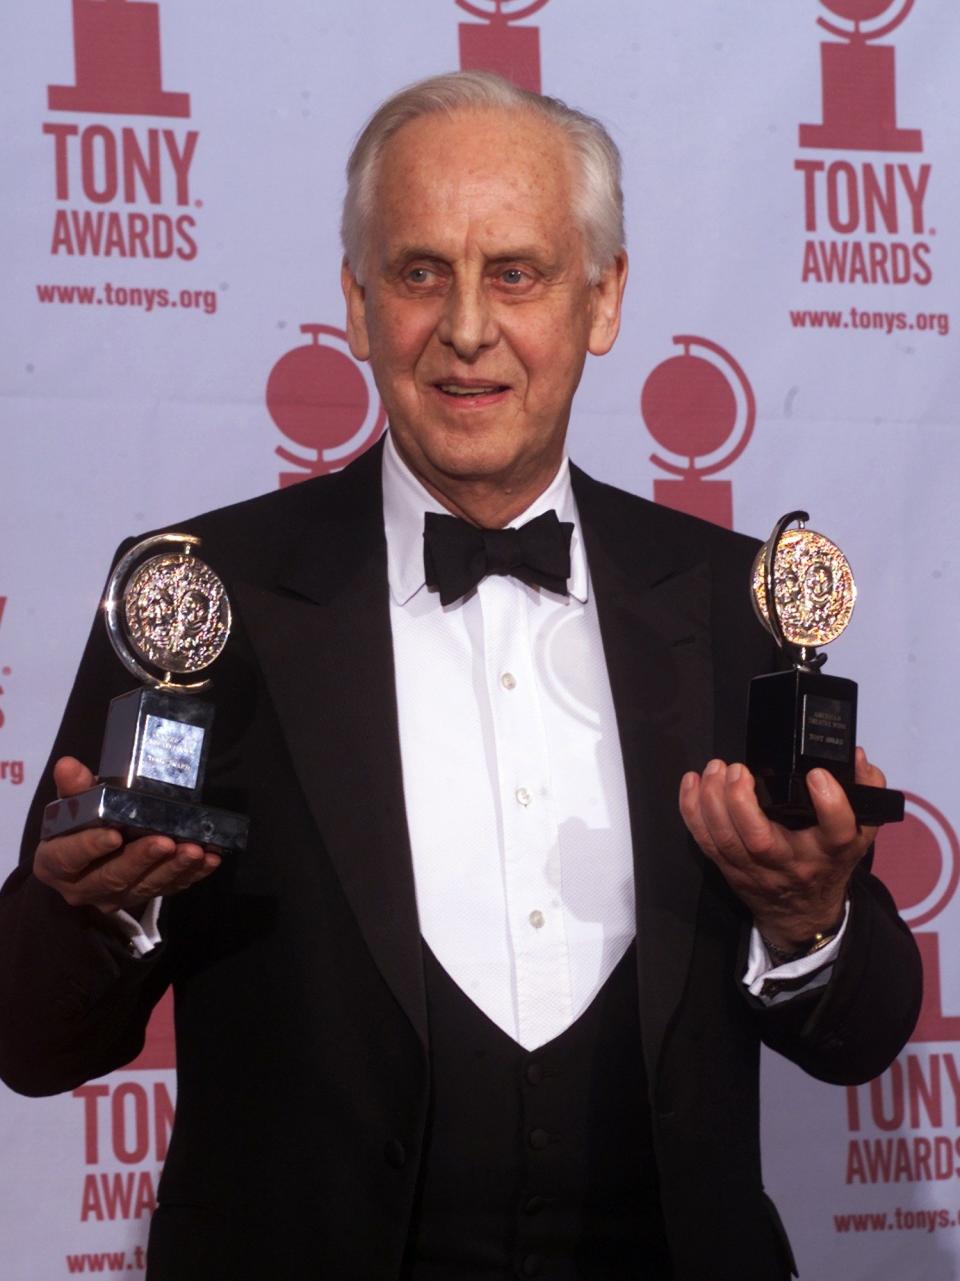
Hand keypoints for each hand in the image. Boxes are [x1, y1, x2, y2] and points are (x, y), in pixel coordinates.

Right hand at [33, 756, 220, 915]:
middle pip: (113, 877)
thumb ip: (75, 788)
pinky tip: (209, 861)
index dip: (90, 847)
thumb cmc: (79, 824)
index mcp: (56, 863)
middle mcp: (83, 887)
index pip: (69, 858)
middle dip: (142, 859)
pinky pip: (168, 889)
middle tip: (166, 842)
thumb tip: (68, 764)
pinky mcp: (141, 898)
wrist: (86, 855)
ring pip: (144, 887)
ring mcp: (114, 897)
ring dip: (172, 869)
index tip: (114, 835)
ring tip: (195, 851)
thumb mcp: (73, 804)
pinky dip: (190, 875)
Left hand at [678, 747, 883, 950]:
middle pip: (760, 840)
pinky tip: (692, 782)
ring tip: (714, 769)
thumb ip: (866, 791)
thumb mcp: (859, 831)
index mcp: (829, 851)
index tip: (817, 775)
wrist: (803, 913)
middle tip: (739, 769)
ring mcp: (756, 869)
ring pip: (726, 840)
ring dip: (712, 801)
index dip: (829, 803)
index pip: (836, 831)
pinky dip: (692, 811)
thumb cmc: (827, 863)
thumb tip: (855, 756)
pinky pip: (705, 841)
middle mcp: (791, 863)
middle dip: (742, 801)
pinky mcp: (729, 869)